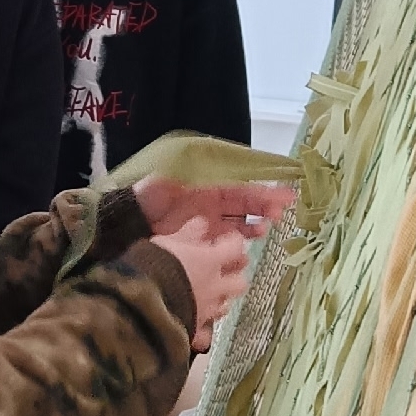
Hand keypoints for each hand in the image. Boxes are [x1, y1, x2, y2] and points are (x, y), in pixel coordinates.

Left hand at [134, 178, 295, 243]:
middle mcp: (215, 204)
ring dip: (254, 226)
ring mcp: (211, 224)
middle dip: (265, 208)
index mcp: (211, 184)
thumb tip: (231, 167)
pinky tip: (247, 248)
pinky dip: (239, 245)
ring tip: (263, 229)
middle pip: (247, 205)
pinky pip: (227, 244)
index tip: (285, 196)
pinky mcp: (204, 243)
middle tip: (278, 214)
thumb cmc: (152, 193)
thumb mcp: (176, 175)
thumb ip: (203, 172)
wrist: (130, 220)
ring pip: (241, 225)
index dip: (264, 191)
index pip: (244, 187)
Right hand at [153, 216, 251, 350]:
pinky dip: (202, 330)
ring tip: (207, 296)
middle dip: (234, 276)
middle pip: (240, 282)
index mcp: (210, 261)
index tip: (227, 240)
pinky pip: (205, 333)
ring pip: (225, 306)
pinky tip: (193, 325)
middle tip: (223, 271)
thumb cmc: (154, 265)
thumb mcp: (166, 242)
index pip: (236, 247)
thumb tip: (201, 223)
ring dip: (219, 300)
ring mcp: (206, 310)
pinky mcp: (194, 330)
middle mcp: (214, 287)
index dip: (234, 243)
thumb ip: (187, 234)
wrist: (142, 302)